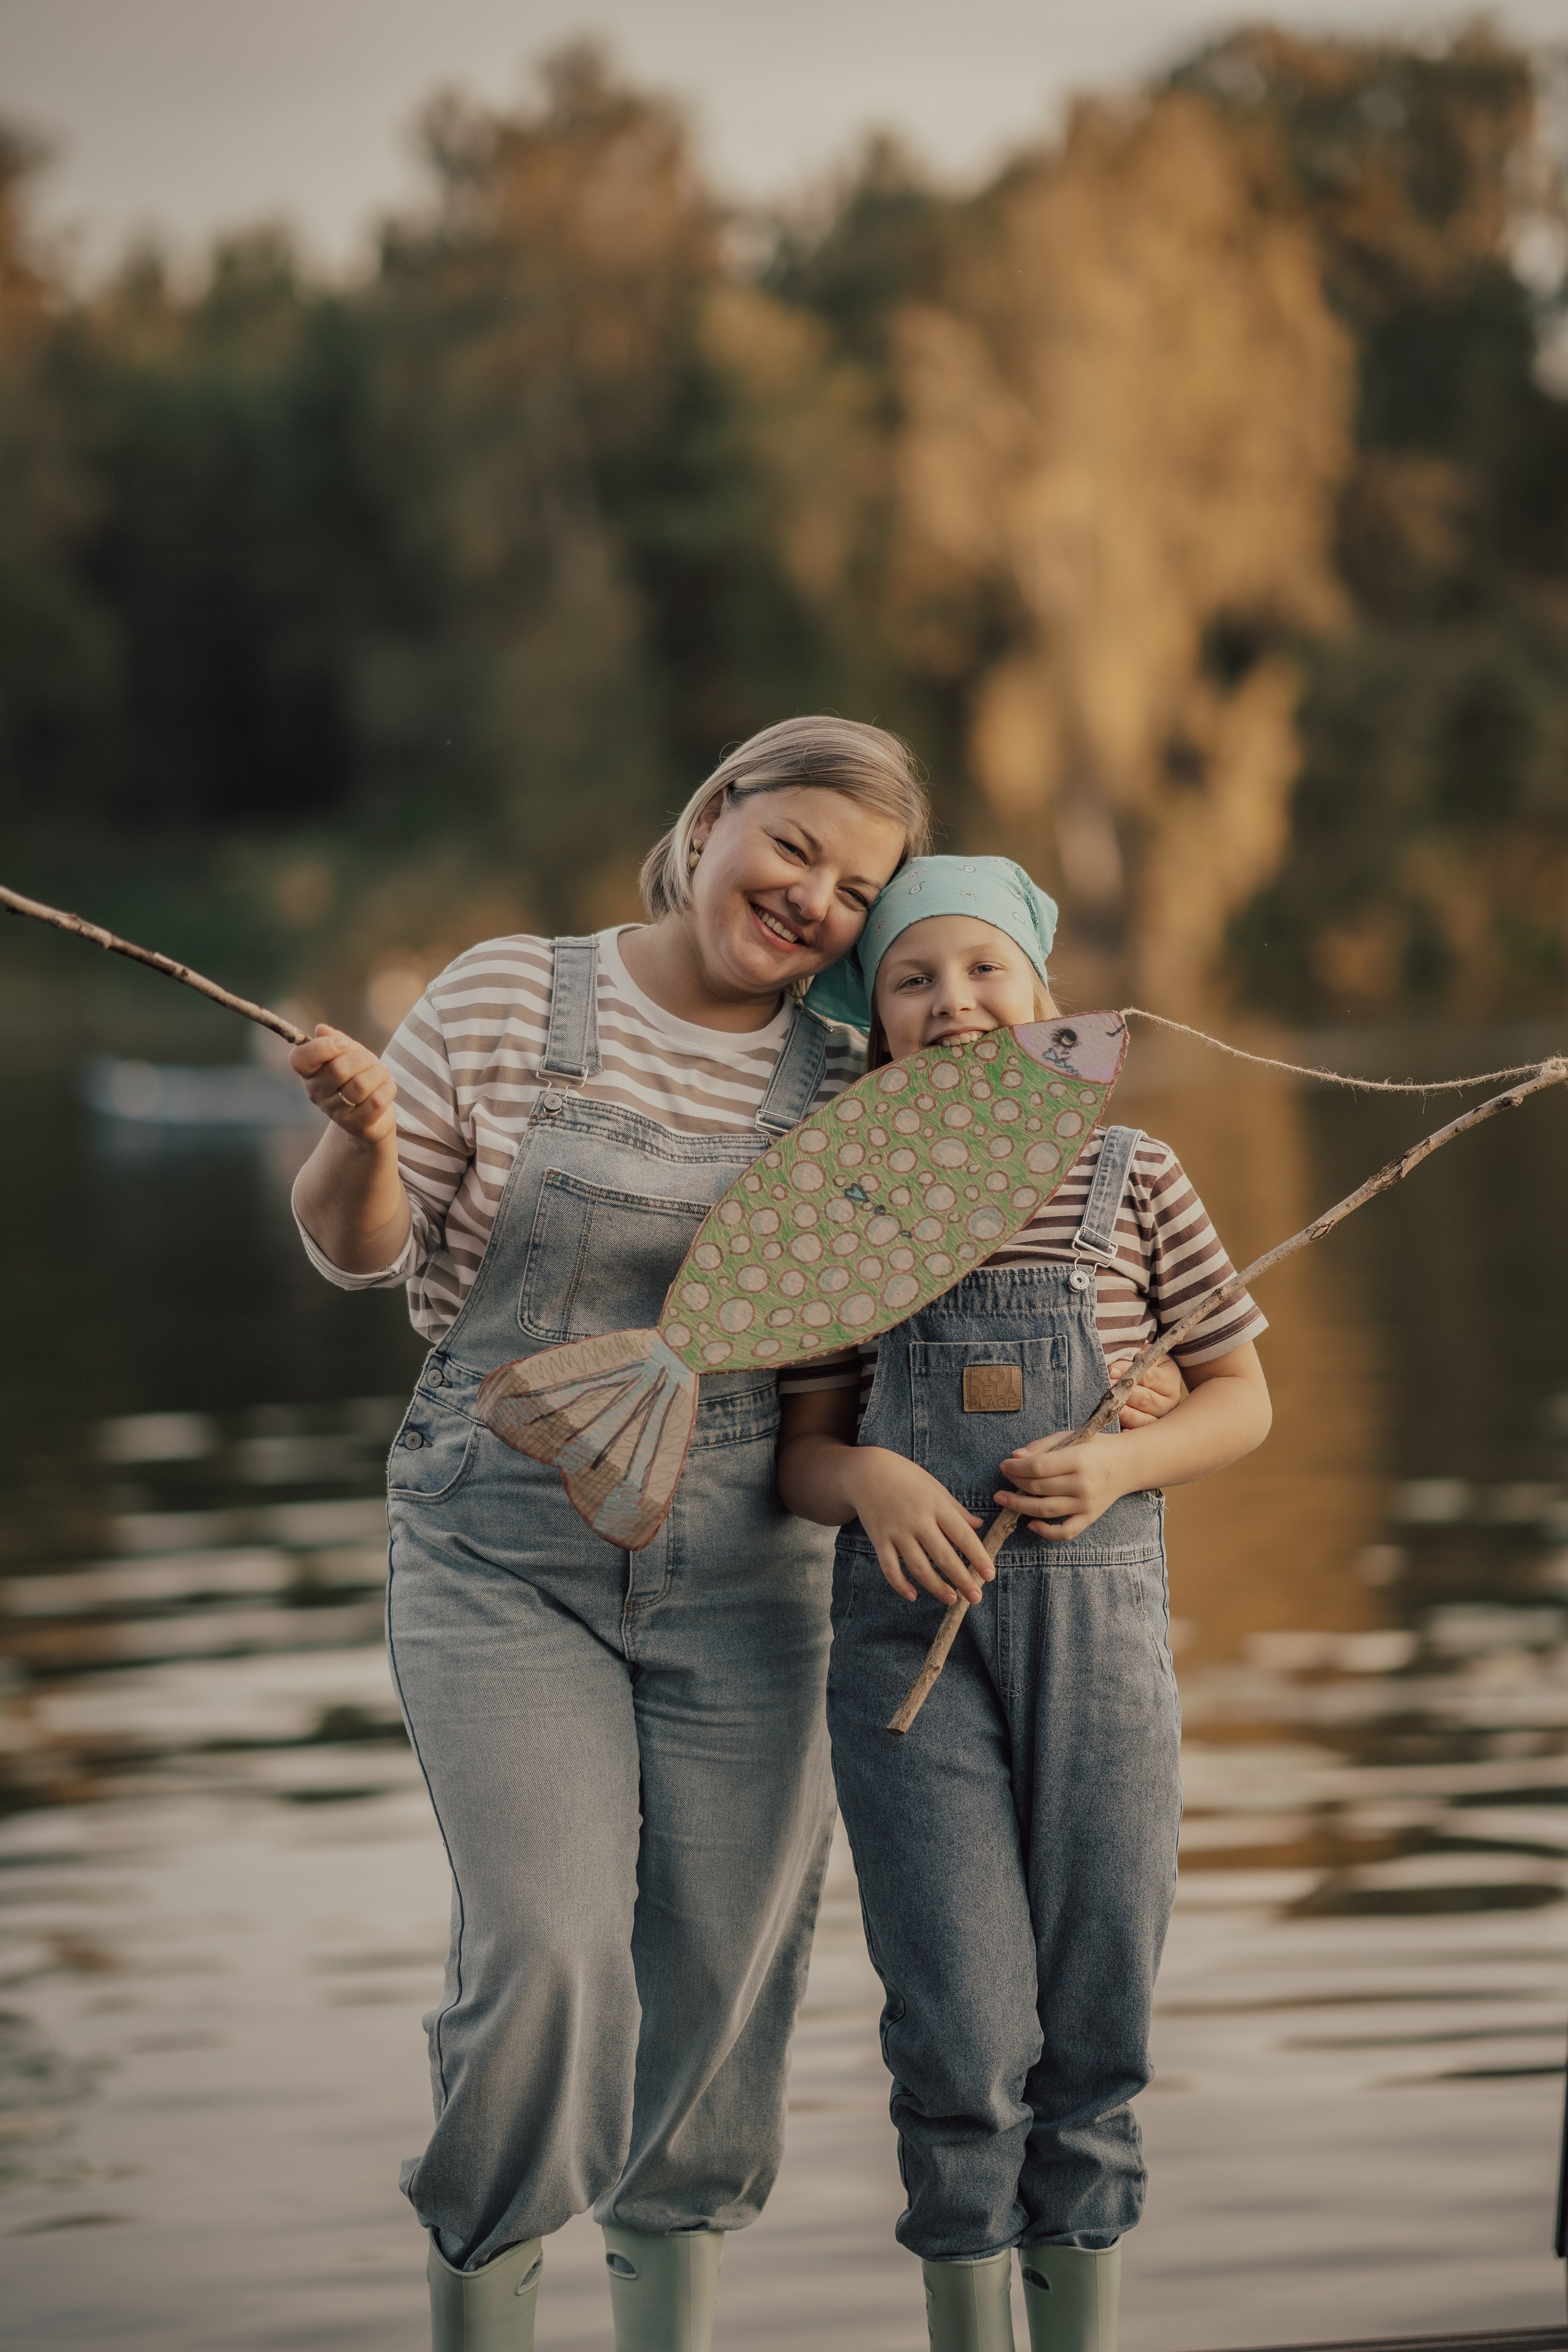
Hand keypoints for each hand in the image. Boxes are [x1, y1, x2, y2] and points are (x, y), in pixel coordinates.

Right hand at [289, 1025, 397, 1145]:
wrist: (372, 1115)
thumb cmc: (358, 1077)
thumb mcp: (348, 1054)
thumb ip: (335, 1040)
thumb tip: (321, 1029)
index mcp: (309, 1073)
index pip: (300, 1059)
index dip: (322, 1047)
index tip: (343, 1043)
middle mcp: (317, 1094)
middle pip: (338, 1069)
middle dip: (363, 1058)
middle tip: (371, 1061)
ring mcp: (335, 1112)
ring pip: (360, 1085)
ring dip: (378, 1073)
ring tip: (382, 1072)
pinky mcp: (356, 1125)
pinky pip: (376, 1101)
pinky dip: (388, 1088)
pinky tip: (387, 1086)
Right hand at [842, 1448, 995, 1606]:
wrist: (867, 1471)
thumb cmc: (906, 1477)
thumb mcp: (935, 1487)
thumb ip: (957, 1509)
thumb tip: (979, 1525)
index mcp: (936, 1506)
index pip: (963, 1536)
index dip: (978, 1557)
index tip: (990, 1574)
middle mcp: (918, 1520)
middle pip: (943, 1556)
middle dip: (962, 1579)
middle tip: (976, 1597)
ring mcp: (897, 1531)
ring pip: (919, 1567)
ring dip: (936, 1587)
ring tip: (951, 1599)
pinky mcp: (879, 1539)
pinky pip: (890, 1568)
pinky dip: (900, 1584)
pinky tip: (913, 1595)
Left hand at [995, 1430, 1128, 1541]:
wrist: (1128, 1463)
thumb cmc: (1095, 1446)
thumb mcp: (1070, 1436)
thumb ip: (1041, 1446)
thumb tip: (1014, 1457)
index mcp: (1079, 1459)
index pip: (1038, 1467)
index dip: (1016, 1468)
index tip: (1004, 1464)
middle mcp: (1083, 1485)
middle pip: (1039, 1488)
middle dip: (1015, 1482)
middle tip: (1004, 1477)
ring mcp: (1087, 1505)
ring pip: (1046, 1510)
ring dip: (1019, 1506)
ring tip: (1003, 1499)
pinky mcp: (1089, 1518)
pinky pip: (1065, 1532)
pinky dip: (1046, 1531)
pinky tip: (1029, 1523)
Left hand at [1110, 1351, 1183, 1427]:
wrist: (1160, 1385)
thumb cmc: (1151, 1369)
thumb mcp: (1149, 1359)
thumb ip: (1136, 1360)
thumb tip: (1114, 1370)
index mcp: (1170, 1382)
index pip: (1149, 1377)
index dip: (1129, 1373)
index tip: (1111, 1371)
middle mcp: (1169, 1403)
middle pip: (1145, 1399)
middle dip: (1124, 1394)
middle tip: (1107, 1389)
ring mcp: (1161, 1419)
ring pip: (1143, 1419)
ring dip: (1124, 1413)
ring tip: (1110, 1407)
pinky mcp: (1150, 1431)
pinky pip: (1139, 1433)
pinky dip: (1129, 1432)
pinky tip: (1120, 1431)